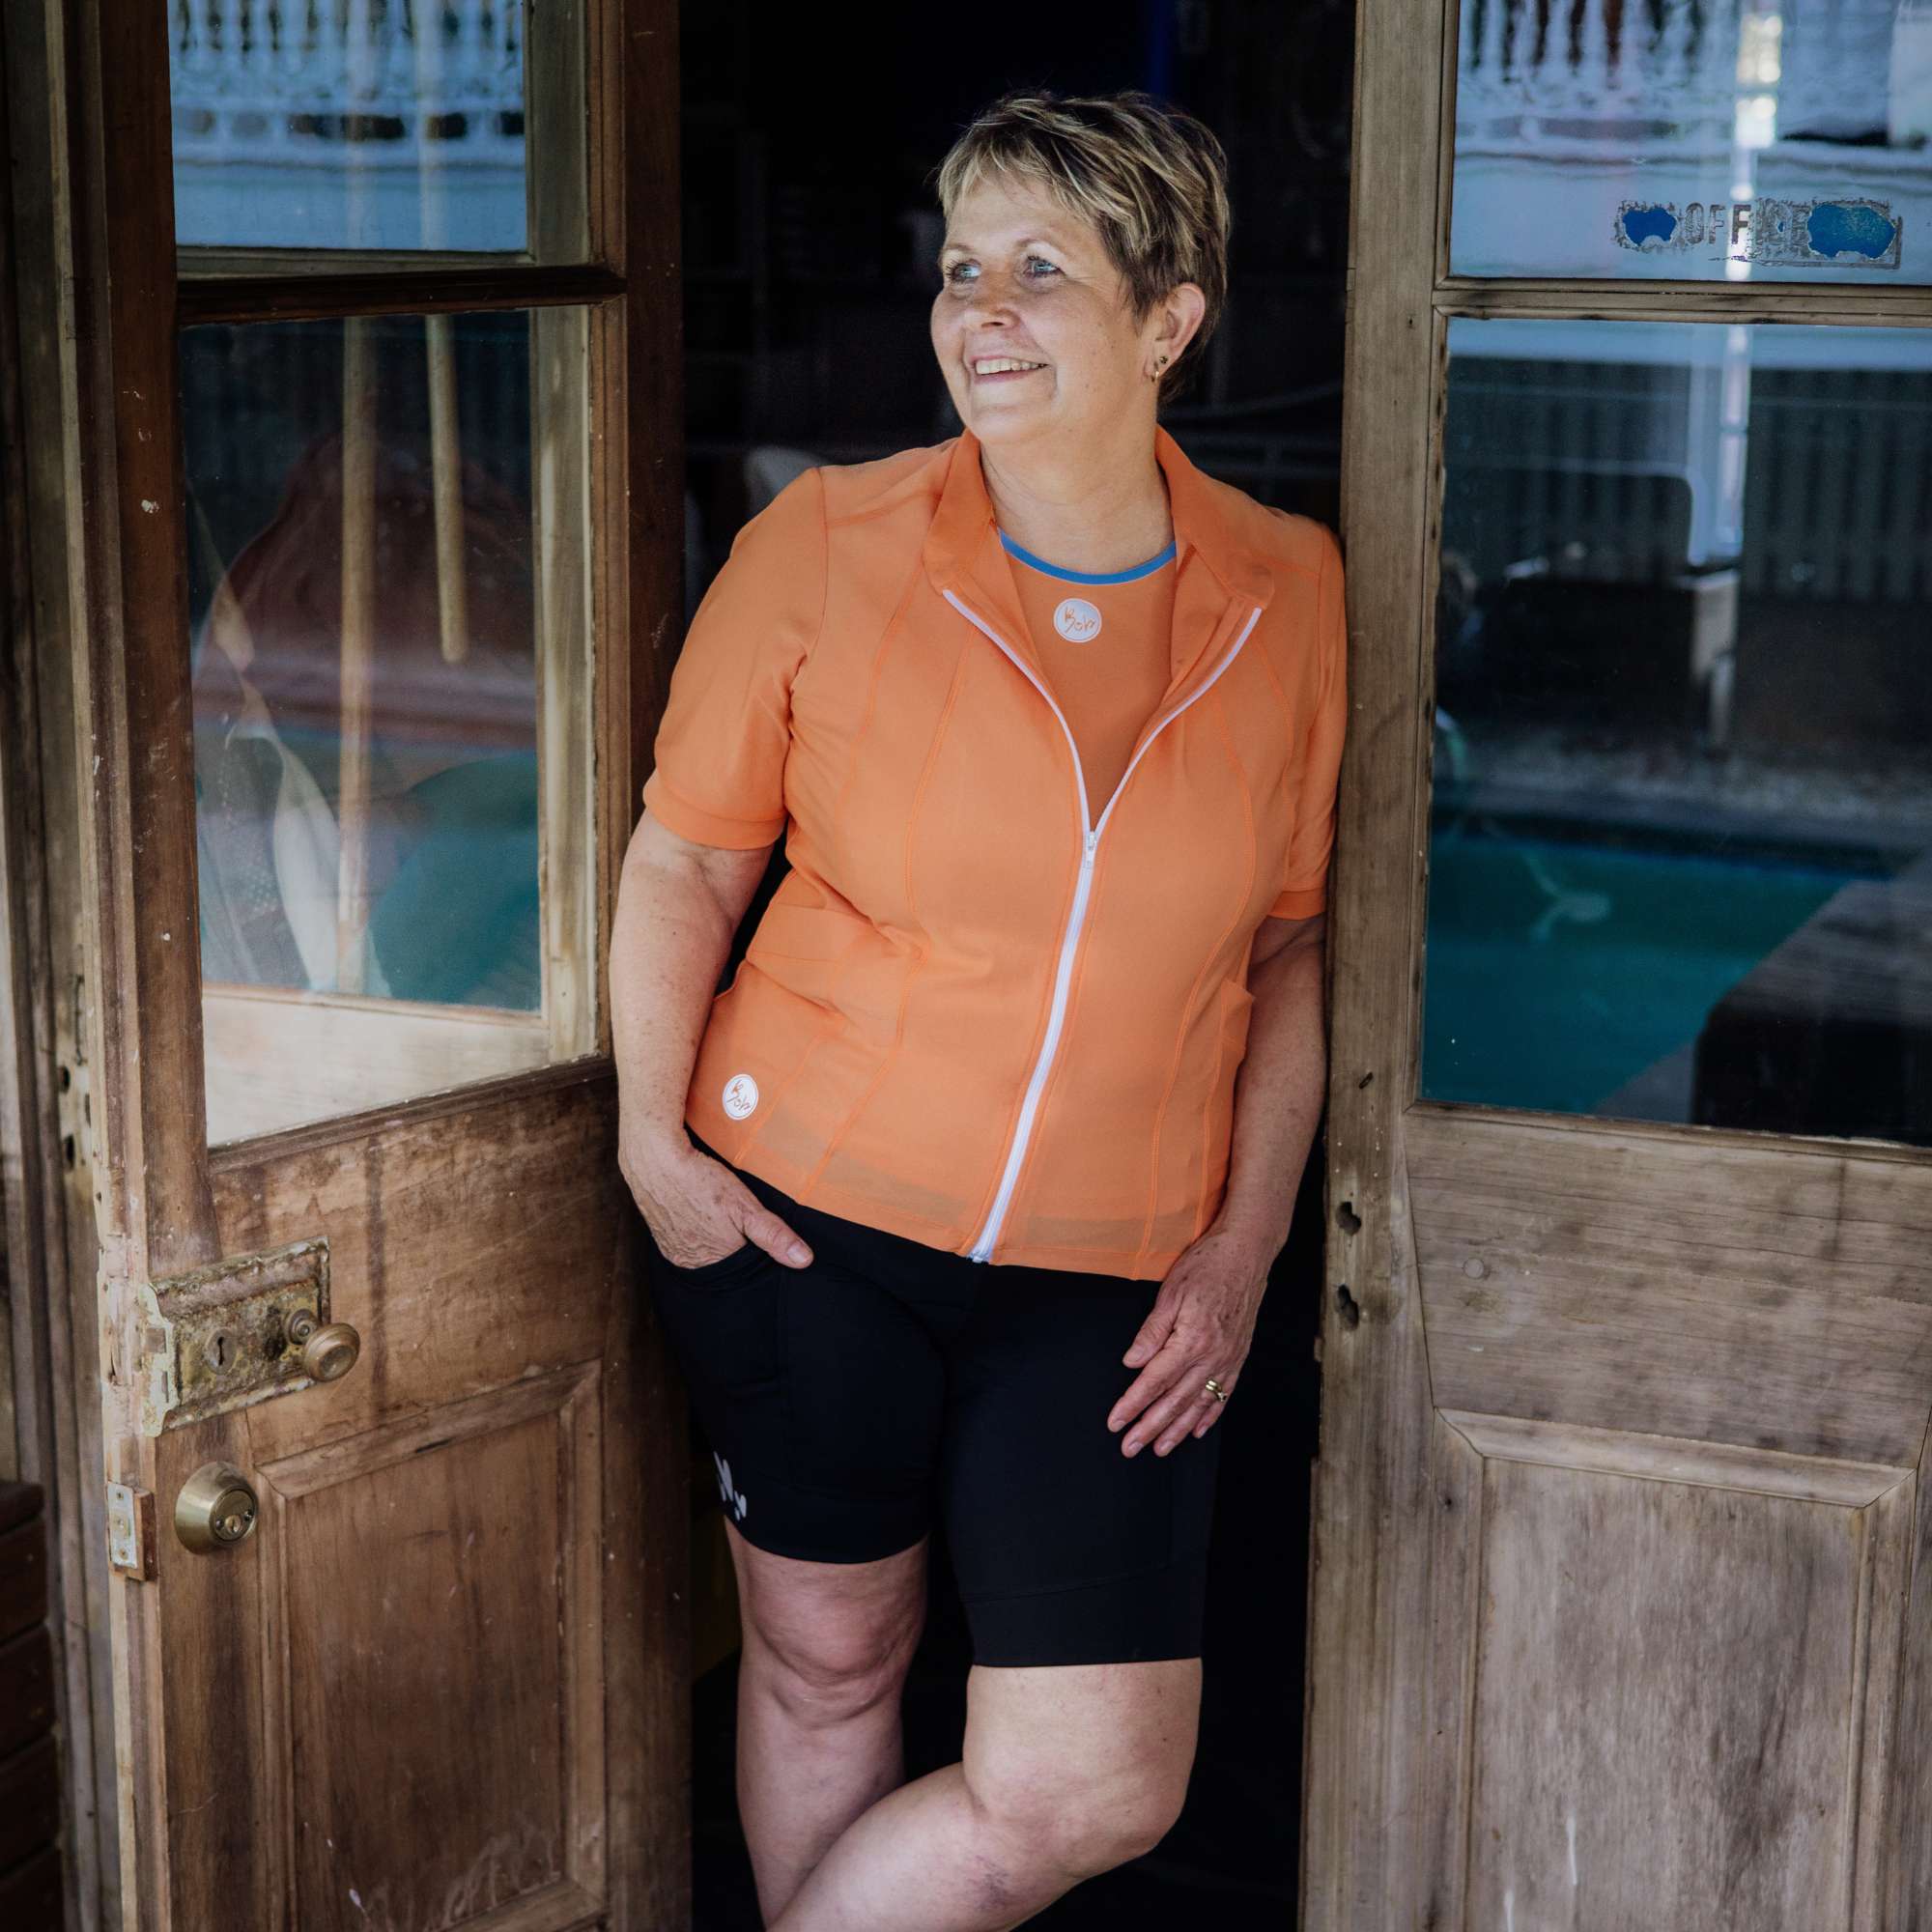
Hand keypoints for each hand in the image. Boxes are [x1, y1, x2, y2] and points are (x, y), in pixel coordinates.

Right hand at [617, 1120, 813, 1269]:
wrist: (653, 1160)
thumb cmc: (701, 1183)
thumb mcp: (745, 1206)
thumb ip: (773, 1235)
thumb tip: (803, 1260)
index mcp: (715, 1261)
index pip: (745, 1270)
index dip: (756, 1253)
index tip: (760, 1236)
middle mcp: (691, 1262)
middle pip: (723, 1263)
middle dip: (734, 1248)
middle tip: (738, 1223)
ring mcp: (672, 1249)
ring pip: (703, 1251)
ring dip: (713, 1240)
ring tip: (718, 1217)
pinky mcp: (660, 1235)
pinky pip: (684, 1241)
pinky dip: (695, 1231)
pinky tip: (699, 1213)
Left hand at [1106, 1225, 1270, 1455]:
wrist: (1247, 1253)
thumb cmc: (1206, 1266)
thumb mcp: (1170, 1292)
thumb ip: (1151, 1331)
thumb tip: (1132, 1362)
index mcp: (1190, 1340)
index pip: (1154, 1381)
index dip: (1132, 1404)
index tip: (1115, 1422)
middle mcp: (1211, 1356)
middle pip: (1174, 1401)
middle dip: (1150, 1427)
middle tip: (1130, 1448)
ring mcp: (1228, 1359)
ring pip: (1199, 1404)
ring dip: (1177, 1429)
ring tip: (1159, 1449)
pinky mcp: (1239, 1356)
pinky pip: (1223, 1394)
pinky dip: (1209, 1415)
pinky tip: (1196, 1430)